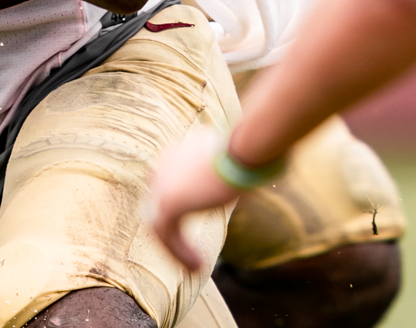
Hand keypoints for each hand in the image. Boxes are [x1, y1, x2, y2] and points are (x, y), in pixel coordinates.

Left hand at [146, 125, 243, 271]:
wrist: (244, 149)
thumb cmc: (251, 153)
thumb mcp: (239, 164)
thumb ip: (234, 173)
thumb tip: (257, 175)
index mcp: (177, 154)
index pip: (167, 184)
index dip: (180, 207)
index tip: (196, 224)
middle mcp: (164, 166)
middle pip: (159, 206)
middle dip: (172, 232)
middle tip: (189, 252)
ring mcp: (162, 184)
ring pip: (159, 225)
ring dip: (176, 249)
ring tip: (196, 266)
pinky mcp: (169, 202)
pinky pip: (167, 234)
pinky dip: (179, 252)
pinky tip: (198, 266)